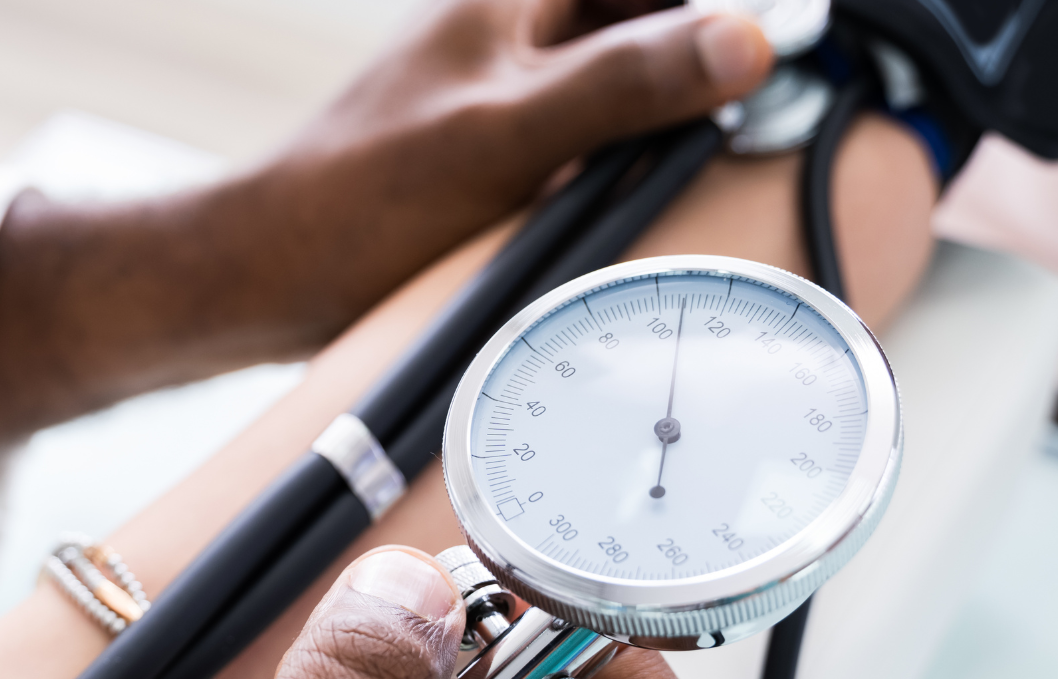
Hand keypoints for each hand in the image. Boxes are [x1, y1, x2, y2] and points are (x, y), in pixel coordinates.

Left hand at [0, 0, 772, 449]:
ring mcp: (511, 81)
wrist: (271, 273)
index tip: (786, 35)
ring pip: (630, 56)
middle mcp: (516, 22)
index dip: (724, 8)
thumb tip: (746, 40)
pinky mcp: (505, 139)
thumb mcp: (509, 135)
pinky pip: (602, 116)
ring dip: (685, 85)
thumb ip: (625, 82)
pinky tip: (672, 173)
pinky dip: (645, 133)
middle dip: (714, 35)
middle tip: (777, 83)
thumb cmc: (360, 201)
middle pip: (647, 5)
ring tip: (746, 121)